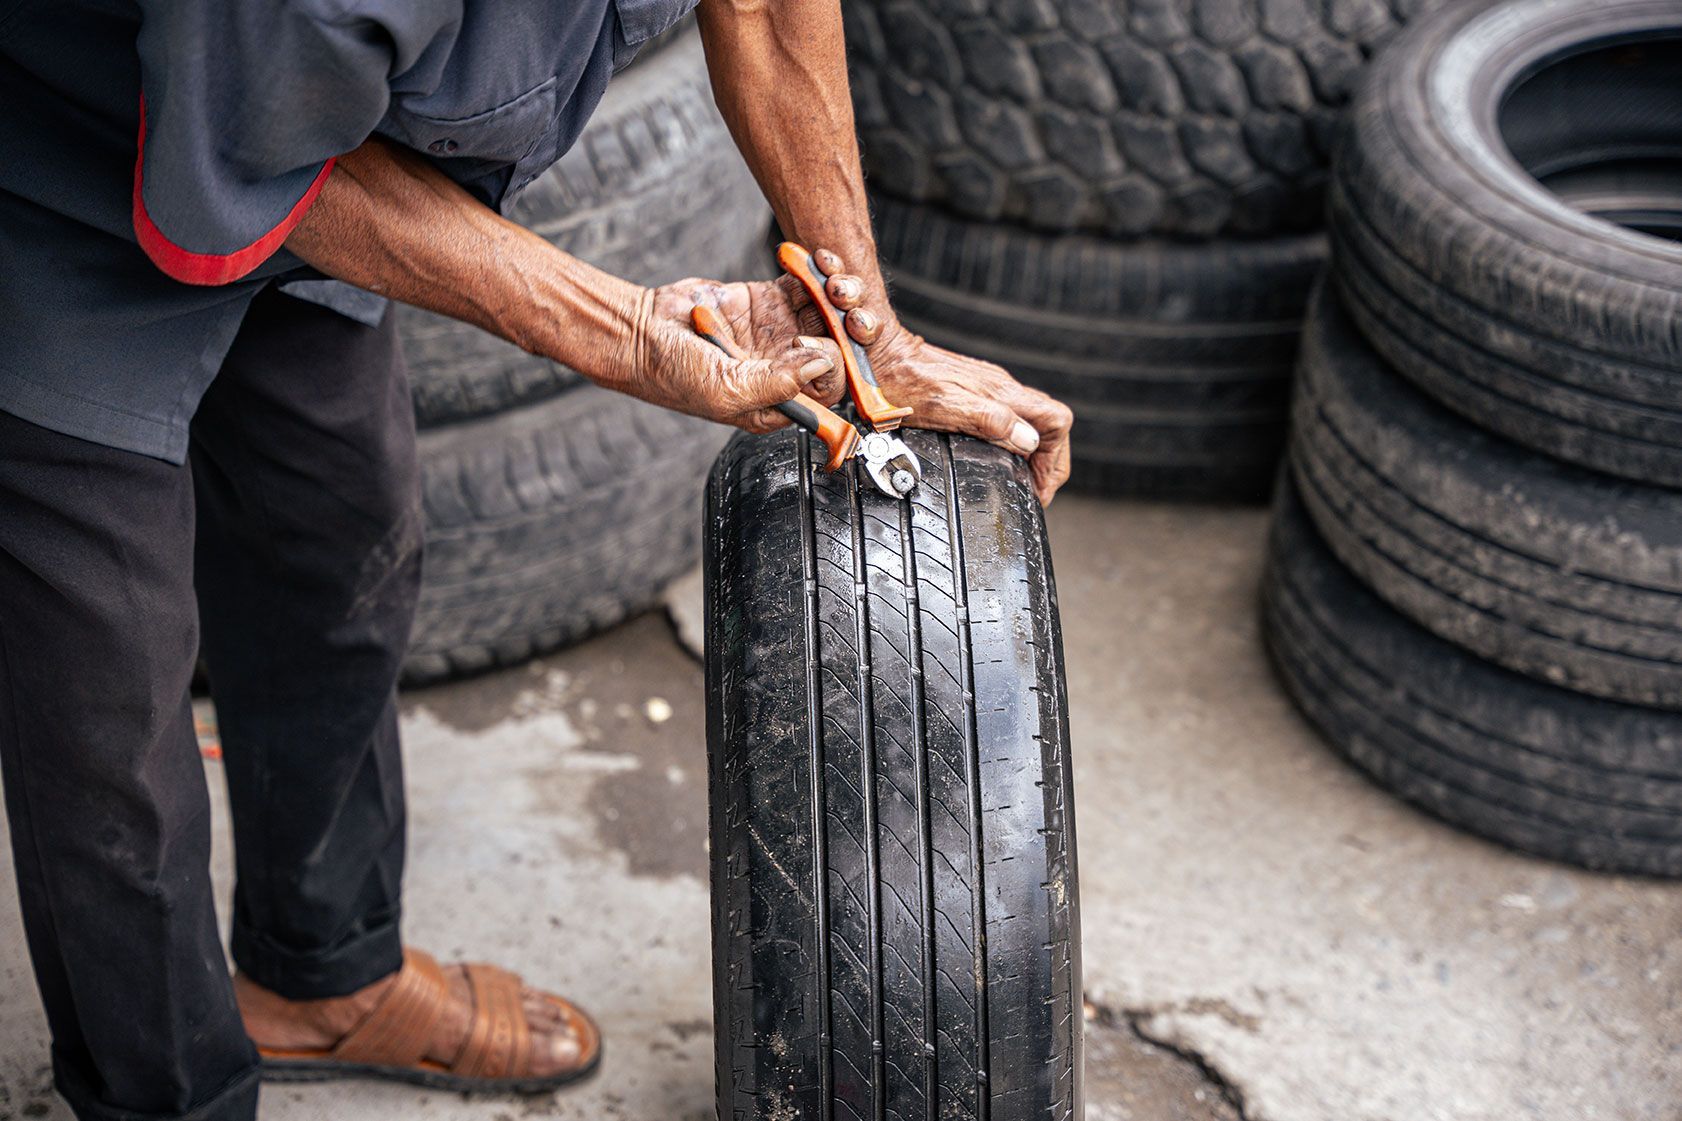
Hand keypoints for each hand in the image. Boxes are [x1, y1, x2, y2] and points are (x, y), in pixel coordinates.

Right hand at [625, 277, 843, 431]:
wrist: (641, 332)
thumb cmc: (674, 374)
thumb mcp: (727, 389)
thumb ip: (777, 383)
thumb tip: (820, 366)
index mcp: (779, 401)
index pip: (827, 387)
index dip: (830, 364)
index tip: (807, 345)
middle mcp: (785, 368)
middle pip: (836, 346)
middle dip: (846, 322)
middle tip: (839, 302)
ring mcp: (778, 333)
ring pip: (826, 312)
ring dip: (836, 293)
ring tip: (829, 277)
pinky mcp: (768, 301)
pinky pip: (804, 287)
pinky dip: (814, 272)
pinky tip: (814, 262)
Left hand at [805, 250, 1073, 505]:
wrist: (876, 354)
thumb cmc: (901, 383)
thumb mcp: (944, 407)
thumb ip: (990, 421)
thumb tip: (1028, 441)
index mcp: (1001, 393)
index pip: (1056, 420)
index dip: (1054, 459)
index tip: (1039, 489)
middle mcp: (1001, 388)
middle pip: (1050, 424)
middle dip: (1050, 461)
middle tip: (1036, 492)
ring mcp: (988, 389)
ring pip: (1032, 422)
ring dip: (1035, 455)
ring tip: (1024, 482)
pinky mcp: (972, 391)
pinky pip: (1010, 418)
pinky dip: (1015, 444)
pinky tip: (1001, 458)